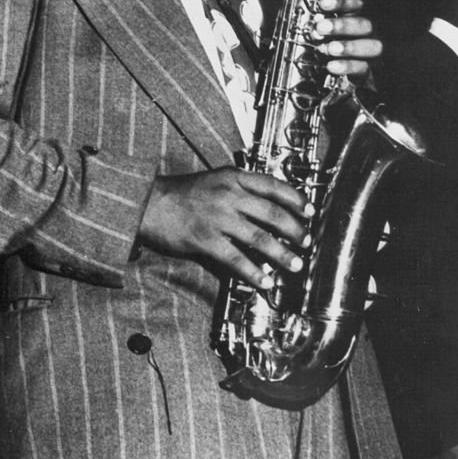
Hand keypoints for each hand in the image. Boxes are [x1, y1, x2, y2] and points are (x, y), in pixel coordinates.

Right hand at [138, 166, 310, 288]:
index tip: (310, 212)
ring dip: (281, 254)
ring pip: (259, 238)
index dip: (296, 199)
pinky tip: (264, 281)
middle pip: (272, 213)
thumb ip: (240, 187)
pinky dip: (253, 272)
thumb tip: (269, 204)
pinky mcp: (205, 240)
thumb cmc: (181, 193)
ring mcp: (217, 218)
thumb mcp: (214, 179)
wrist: (147, 203)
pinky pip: (236, 259)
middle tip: (306, 243)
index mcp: (232, 178)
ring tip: (294, 265)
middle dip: (295, 230)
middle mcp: (228, 195)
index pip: (273, 185)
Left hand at [311, 0, 381, 77]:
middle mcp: (370, 31)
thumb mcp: (329, 29)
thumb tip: (310, 21)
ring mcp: (372, 50)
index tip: (323, 3)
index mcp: (359, 16)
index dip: (340, 2)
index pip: (354, 4)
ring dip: (349, 47)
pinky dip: (347, 66)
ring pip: (370, 46)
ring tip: (330, 48)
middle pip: (364, 24)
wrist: (347, 68)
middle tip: (321, 27)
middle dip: (342, 25)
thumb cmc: (336, 41)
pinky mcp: (369, 69)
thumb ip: (323, 22)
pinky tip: (332, 65)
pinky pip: (363, 68)